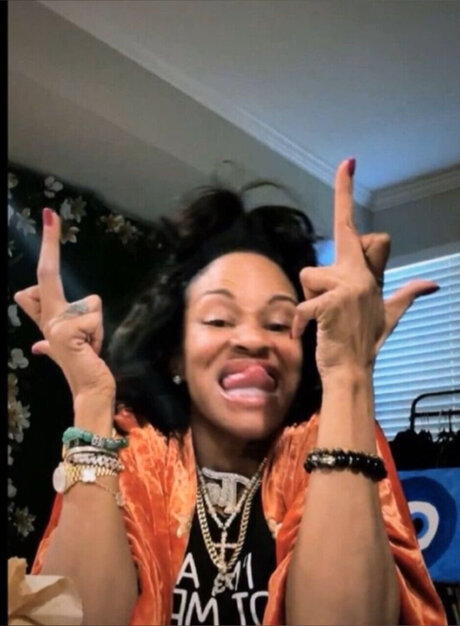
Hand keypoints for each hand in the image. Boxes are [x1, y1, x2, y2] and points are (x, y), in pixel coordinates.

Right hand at [14, 208, 115, 400]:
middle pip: (47, 275)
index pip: (41, 279)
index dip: (47, 249)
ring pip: (89, 303)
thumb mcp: (64, 346)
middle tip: (49, 214)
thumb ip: (48, 338)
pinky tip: (91, 350)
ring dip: (97, 325)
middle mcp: (47, 319)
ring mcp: (55, 325)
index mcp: (48, 318)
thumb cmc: (82, 366)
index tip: (50, 219)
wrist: (89, 390)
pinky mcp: (66, 333)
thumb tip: (34, 334)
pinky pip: (94, 319)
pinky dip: (98, 334)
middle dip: (49, 242)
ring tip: (90, 345)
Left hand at [291, 159, 438, 377]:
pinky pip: (303, 305)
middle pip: (334, 246)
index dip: (346, 192)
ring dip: (309, 298)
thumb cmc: (365, 341)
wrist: (353, 371)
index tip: (347, 162)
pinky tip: (305, 334)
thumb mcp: (389, 314)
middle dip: (332, 252)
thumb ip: (407, 294)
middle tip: (342, 265)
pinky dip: (299, 322)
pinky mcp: (330, 305)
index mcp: (366, 273)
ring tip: (325, 318)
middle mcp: (358, 275)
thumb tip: (432, 283)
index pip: (357, 228)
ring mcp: (347, 289)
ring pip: (308, 275)